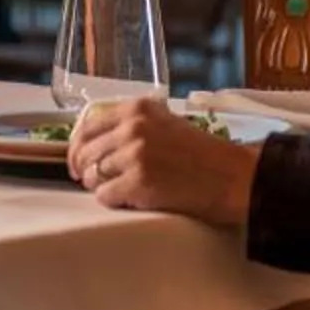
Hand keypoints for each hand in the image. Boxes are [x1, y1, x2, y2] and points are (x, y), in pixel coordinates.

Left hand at [67, 96, 259, 224]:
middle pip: (85, 152)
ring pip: (92, 176)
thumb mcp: (165, 122)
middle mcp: (132, 127)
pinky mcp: (137, 182)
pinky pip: (104, 196)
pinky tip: (132, 199)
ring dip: (101, 187)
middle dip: (86, 170)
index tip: (77, 161)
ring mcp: (134, 155)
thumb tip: (94, 142)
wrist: (231, 177)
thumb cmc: (202, 154)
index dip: (77, 147)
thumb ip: (131, 125)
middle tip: (94, 181)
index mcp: (137, 108)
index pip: (87, 125)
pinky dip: (114, 201)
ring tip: (123, 189)